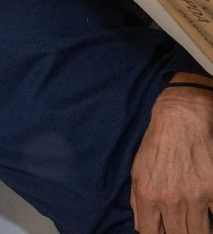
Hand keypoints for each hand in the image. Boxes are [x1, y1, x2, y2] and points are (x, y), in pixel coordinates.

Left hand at [130, 84, 212, 233]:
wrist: (181, 120)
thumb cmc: (156, 145)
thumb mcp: (137, 172)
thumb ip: (137, 202)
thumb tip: (140, 227)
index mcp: (148, 196)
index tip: (163, 232)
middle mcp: (171, 200)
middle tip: (181, 227)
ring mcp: (196, 196)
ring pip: (200, 232)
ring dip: (198, 230)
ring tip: (196, 225)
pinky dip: (212, 217)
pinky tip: (207, 213)